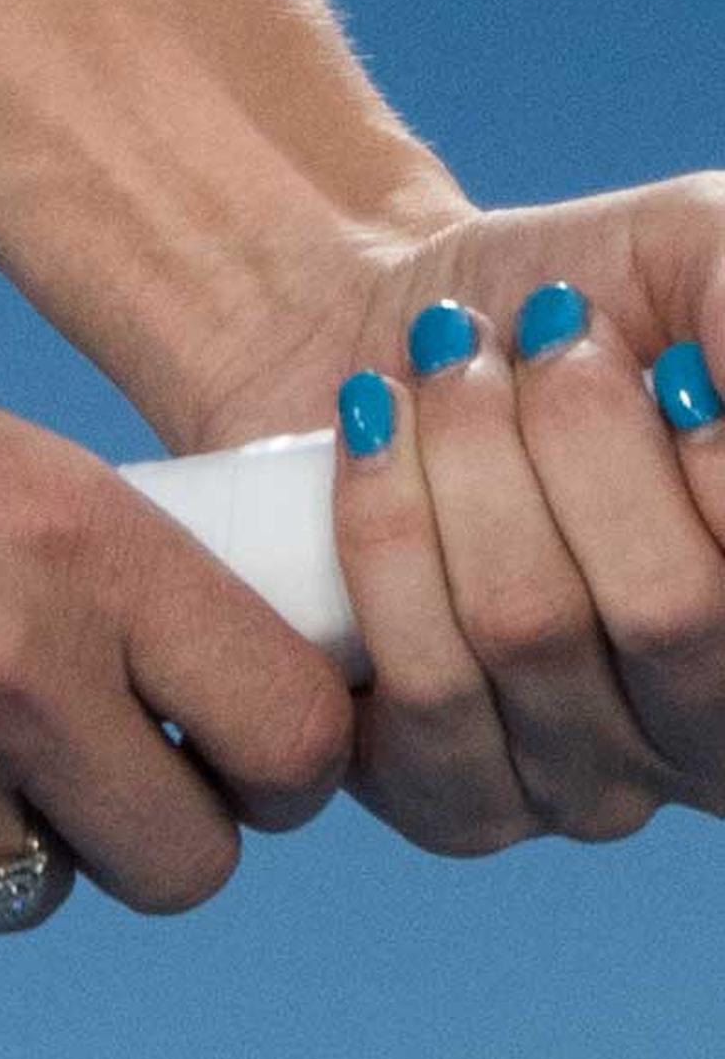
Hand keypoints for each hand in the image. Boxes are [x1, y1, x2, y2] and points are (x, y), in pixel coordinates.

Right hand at [0, 281, 349, 950]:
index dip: (288, 760)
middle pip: (188, 861)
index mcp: (71, 539)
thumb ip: (37, 521)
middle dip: (154, 828)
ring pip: (32, 895)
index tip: (242, 754)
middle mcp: (7, 674)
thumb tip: (105, 608)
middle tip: (89, 773)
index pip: (291, 726)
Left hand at [173, 169, 724, 851]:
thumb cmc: (571, 305)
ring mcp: (585, 786)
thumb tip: (721, 392)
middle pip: (668, 612)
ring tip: (438, 367)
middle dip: (578, 436)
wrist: (390, 339)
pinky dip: (384, 533)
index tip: (660, 364)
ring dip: (466, 465)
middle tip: (525, 335)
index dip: (709, 463)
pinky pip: (423, 688)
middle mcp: (712, 737)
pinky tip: (368, 440)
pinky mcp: (447, 797)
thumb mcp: (696, 260)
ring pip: (526, 633)